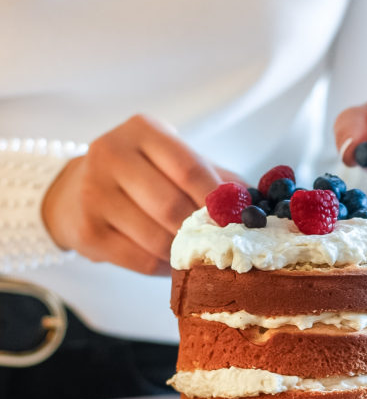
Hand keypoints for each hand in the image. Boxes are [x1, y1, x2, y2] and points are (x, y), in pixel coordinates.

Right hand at [42, 114, 238, 274]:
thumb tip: (260, 200)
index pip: (188, 166)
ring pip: (156, 237)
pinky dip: (165, 268)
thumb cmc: (142, 175)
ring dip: (185, 253)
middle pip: (170, 205)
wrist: (76, 191)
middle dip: (202, 230)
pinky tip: (174, 264)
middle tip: (225, 244)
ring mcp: (93, 193)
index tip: (240, 219)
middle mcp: (111, 155)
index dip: (217, 198)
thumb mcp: (174, 161)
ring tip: (200, 255)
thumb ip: (215, 176)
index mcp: (141, 131)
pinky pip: (140, 260)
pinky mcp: (88, 231)